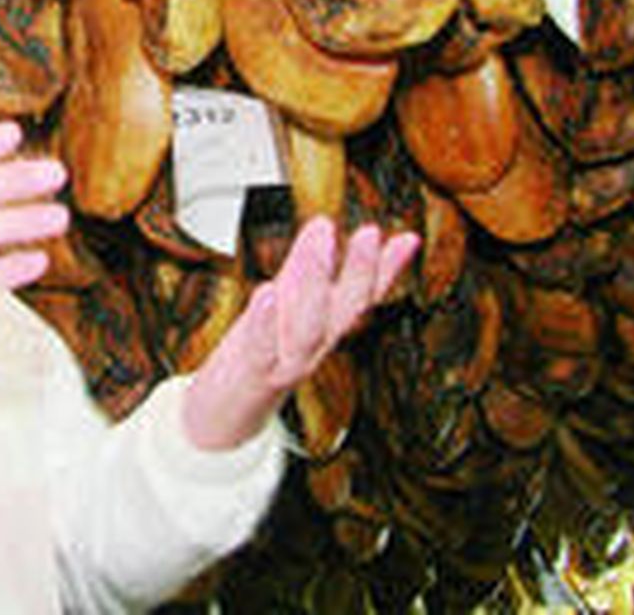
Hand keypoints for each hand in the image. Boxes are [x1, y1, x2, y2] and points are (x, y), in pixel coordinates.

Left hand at [181, 218, 418, 450]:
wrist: (226, 411)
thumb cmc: (262, 348)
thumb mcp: (287, 304)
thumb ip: (308, 266)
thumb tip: (325, 222)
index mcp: (327, 327)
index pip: (364, 295)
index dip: (387, 269)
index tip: (406, 239)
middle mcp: (315, 347)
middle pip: (345, 310)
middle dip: (360, 271)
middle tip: (369, 232)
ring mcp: (288, 362)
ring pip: (309, 328)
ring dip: (316, 284)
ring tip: (319, 243)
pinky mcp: (254, 373)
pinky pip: (262, 348)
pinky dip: (266, 322)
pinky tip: (267, 292)